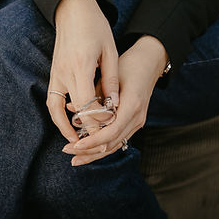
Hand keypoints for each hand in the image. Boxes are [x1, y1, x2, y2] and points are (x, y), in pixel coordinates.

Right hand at [46, 0, 118, 144]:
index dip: (98, 121)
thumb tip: (114, 105)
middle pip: (73, 110)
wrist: (72, 9)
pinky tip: (69, 123)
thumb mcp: (110, 51)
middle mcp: (64, 72)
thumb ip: (111, 80)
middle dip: (85, 129)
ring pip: (55, 109)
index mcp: (81, 66)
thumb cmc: (95, 27)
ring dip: (64, 127)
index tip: (110, 130)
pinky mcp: (53, 73)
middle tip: (97, 143)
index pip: (87, 104)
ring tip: (76, 142)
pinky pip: (52, 100)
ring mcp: (56, 73)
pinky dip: (58, 114)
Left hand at [62, 35, 168, 165]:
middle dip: (90, 151)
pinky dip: (102, 145)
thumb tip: (71, 110)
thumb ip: (93, 95)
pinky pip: (118, 139)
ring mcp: (138, 122)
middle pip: (112, 144)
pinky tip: (87, 147)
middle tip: (68, 152)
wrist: (150, 62)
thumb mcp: (109, 75)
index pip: (111, 132)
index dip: (92, 141)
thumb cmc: (128, 65)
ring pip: (115, 145)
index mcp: (132, 105)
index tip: (75, 145)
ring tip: (75, 156)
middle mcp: (137, 118)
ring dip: (94, 152)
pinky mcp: (134, 122)